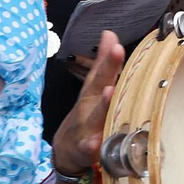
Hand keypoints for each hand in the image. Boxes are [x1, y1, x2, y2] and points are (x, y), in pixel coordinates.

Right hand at [52, 30, 125, 176]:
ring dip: (102, 104)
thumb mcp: (93, 88)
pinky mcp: (86, 150)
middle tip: (117, 51)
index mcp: (94, 93)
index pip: (101, 71)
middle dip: (107, 69)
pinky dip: (92, 146)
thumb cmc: (85, 115)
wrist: (66, 150)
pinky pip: (90, 148)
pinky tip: (96, 142)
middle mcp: (89, 106)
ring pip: (96, 116)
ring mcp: (86, 127)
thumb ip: (103, 63)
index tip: (116, 42)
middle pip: (97, 86)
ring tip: (110, 91)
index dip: (109, 57)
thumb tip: (109, 33)